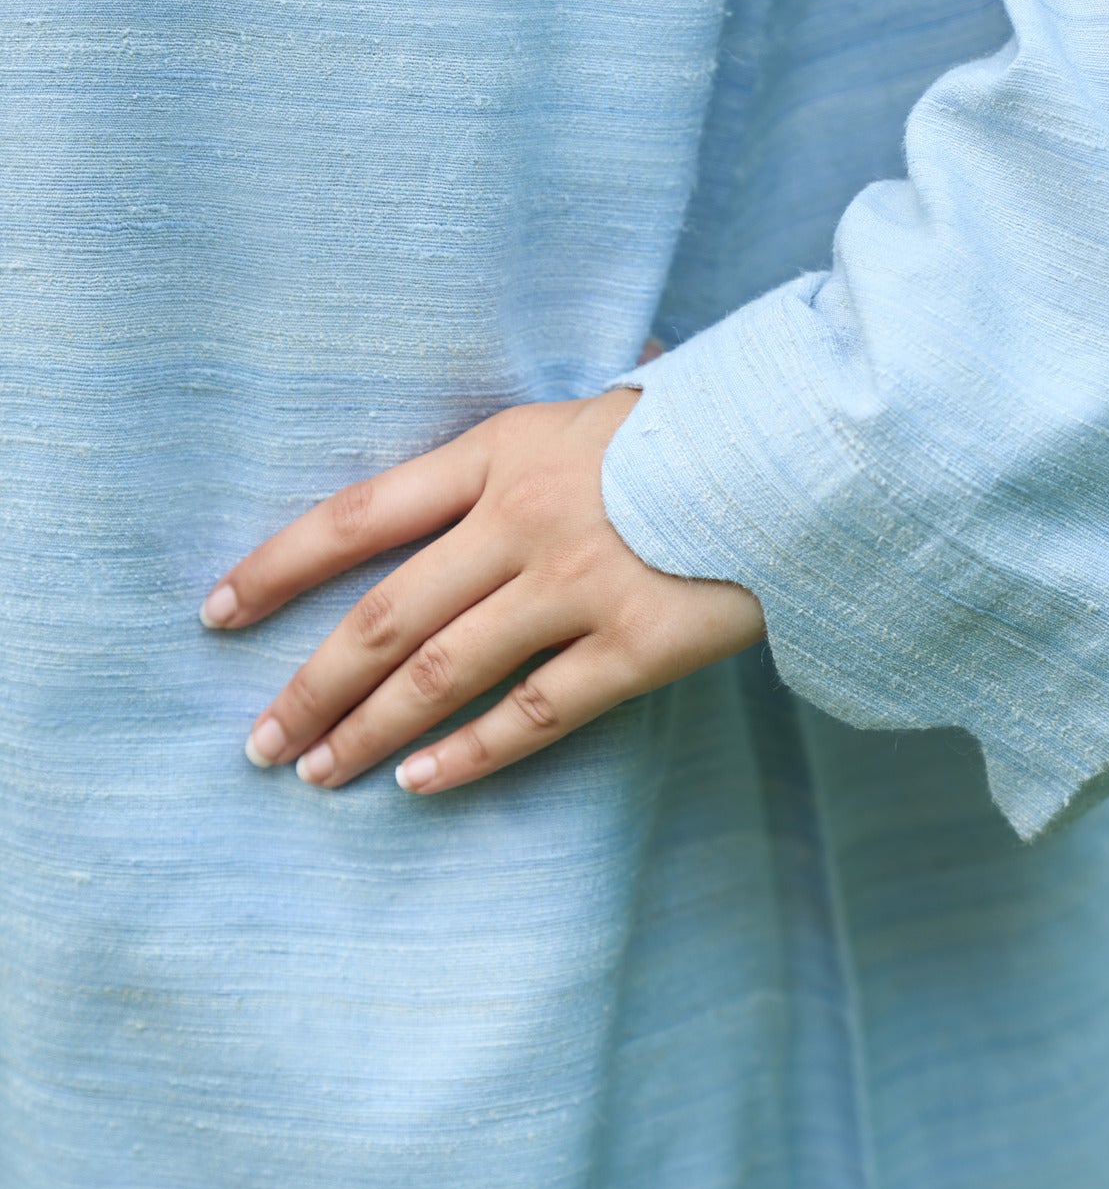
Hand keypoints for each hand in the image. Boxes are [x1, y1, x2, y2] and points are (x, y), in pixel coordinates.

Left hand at [199, 389, 764, 794]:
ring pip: (441, 673)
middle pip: (384, 615)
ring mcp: (578, 586)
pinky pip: (534, 714)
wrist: (811, 450)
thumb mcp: (605, 402)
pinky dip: (470, 755)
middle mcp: (523, 520)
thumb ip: (543, 433)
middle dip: (309, 684)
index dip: (277, 567)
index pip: (357, 515)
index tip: (217, 613)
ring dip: (368, 731)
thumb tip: (522, 428)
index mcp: (503, 450)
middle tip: (257, 740)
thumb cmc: (706, 422)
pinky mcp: (637, 647)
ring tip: (315, 774)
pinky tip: (419, 785)